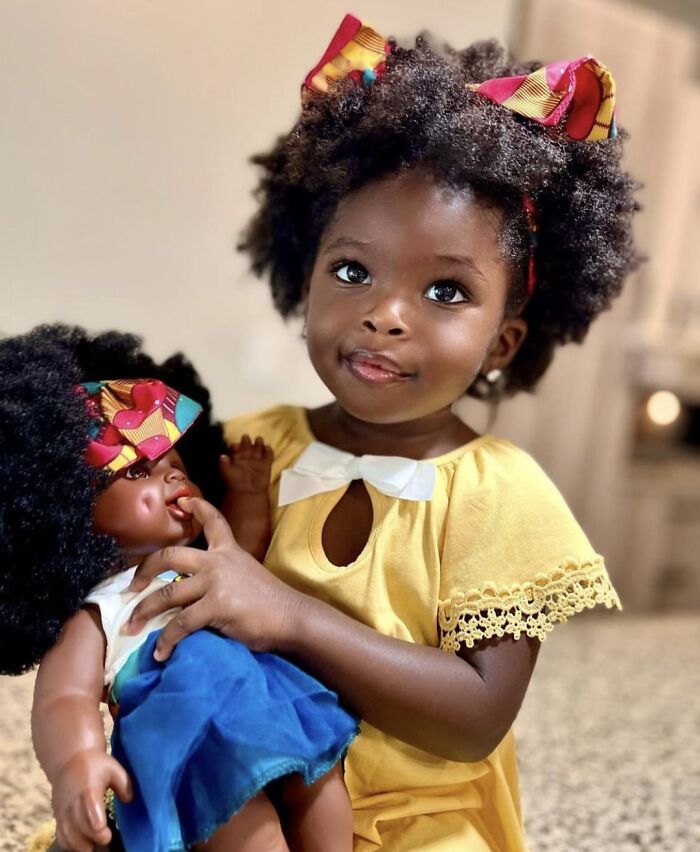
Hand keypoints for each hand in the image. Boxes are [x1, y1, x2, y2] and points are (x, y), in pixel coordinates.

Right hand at [52, 749, 131, 851]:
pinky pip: (60, 836)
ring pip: (67, 836)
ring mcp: (63, 811)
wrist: (70, 760)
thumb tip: (128, 800)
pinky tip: (83, 846)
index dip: (98, 830)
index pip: (91, 814)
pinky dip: (70, 845)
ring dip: (81, 846)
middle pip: (78, 829)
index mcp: (88, 790)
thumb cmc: (97, 765)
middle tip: (106, 847)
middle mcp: (73, 803)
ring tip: (95, 849)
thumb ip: (124, 785)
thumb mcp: (114, 769)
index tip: (108, 835)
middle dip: (92, 842)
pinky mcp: (58, 817)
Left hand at [122, 497, 302, 661]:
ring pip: (166, 594)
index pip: (214, 521)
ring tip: (131, 626)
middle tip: (133, 586)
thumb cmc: (272, 602)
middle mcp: (218, 561)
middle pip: (170, 555)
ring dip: (143, 612)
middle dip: (144, 570)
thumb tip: (196, 589)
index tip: (183, 501)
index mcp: (229, 551)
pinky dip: (166, 641)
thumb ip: (224, 575)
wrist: (291, 616)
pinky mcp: (216, 606)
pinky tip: (160, 653)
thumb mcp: (247, 574)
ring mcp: (215, 582)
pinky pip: (179, 624)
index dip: (197, 507)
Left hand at [220, 434, 272, 494]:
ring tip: (258, 439)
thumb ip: (223, 464)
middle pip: (248, 447)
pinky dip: (269, 451)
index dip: (236, 446)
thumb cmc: (235, 483)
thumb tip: (222, 456)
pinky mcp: (266, 466)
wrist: (247, 493)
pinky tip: (267, 446)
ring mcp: (257, 462)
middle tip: (246, 437)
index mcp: (237, 460)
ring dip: (258, 444)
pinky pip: (268, 457)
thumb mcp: (226, 473)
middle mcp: (247, 459)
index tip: (235, 445)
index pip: (237, 450)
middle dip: (247, 442)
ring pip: (258, 450)